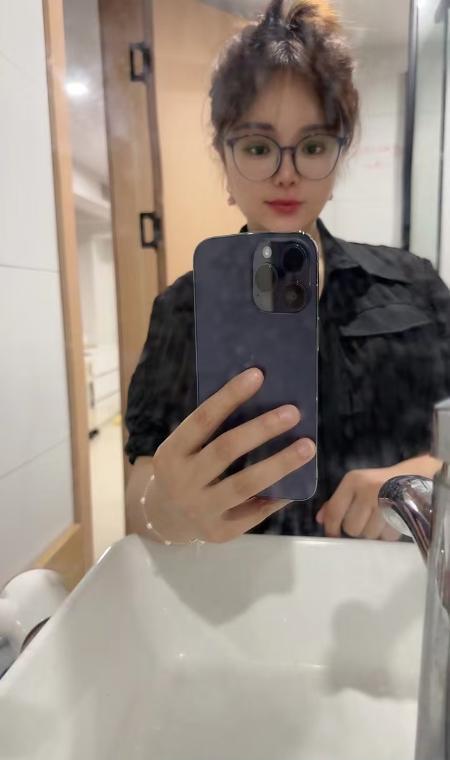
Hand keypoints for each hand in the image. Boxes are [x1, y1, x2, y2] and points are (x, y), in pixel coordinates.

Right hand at [145, 368, 315, 543]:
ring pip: (245, 485)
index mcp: (171, 453)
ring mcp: (199, 510)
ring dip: (280, 463)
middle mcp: (182, 481)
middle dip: (262, 429)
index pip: (202, 419)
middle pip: (226, 450)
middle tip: (293, 412)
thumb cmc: (186, 469)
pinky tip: (298, 481)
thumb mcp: (184, 449)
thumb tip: (262, 400)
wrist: (166, 518)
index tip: (258, 375)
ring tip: (308, 446)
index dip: (229, 396)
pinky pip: (255, 513)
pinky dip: (277, 496)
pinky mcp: (219, 532)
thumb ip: (212, 431)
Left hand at [315, 467, 400, 540]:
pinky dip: (387, 533)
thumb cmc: (378, 482)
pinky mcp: (401, 513)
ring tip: (379, 519)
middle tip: (365, 520)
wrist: (413, 475)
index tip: (334, 536)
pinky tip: (390, 521)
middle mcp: (368, 490)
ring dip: (373, 532)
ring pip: (369, 534)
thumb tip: (320, 519)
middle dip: (357, 529)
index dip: (331, 528)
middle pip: (351, 528)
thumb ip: (337, 502)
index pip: (334, 511)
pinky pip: (387, 536)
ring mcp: (386, 502)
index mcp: (353, 481)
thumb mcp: (356, 485)